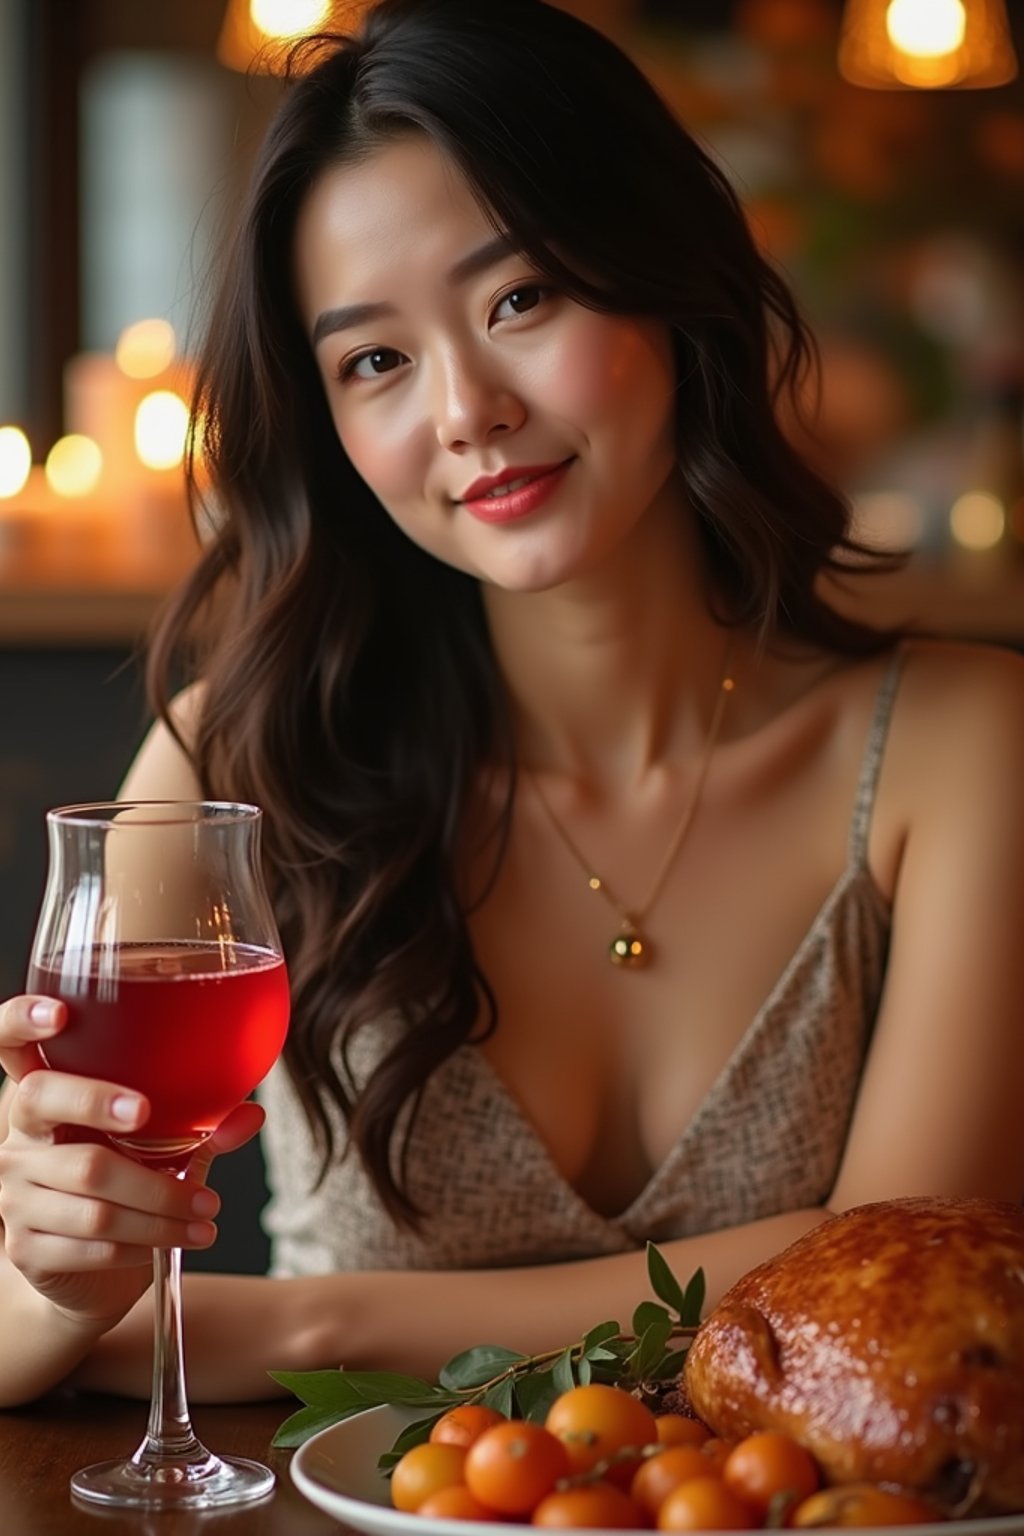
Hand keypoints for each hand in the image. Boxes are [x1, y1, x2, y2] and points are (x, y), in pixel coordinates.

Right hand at [0, 993, 264, 1331]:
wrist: (91, 1271)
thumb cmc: (125, 1186)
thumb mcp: (160, 1148)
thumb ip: (200, 1127)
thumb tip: (251, 1112)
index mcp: (47, 1098)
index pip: (10, 1044)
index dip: (22, 1021)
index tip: (59, 1013)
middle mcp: (20, 1139)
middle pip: (44, 1101)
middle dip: (98, 1102)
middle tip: (146, 1114)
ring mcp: (15, 1195)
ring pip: (87, 1189)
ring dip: (159, 1205)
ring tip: (205, 1211)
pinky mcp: (27, 1248)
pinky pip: (90, 1243)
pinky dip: (144, 1242)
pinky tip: (174, 1239)